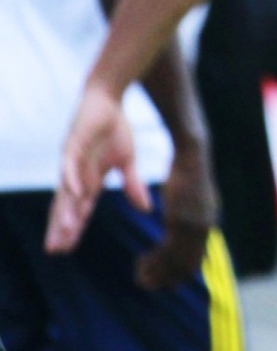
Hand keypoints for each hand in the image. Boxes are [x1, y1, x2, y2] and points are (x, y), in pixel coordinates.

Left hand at [46, 82, 144, 254]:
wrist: (107, 99)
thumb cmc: (115, 130)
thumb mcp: (129, 161)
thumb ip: (133, 185)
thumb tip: (147, 210)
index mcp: (89, 180)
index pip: (79, 210)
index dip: (73, 228)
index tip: (66, 250)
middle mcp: (76, 174)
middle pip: (66, 206)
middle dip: (61, 227)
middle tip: (55, 250)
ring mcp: (72, 160)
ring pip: (66, 190)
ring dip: (66, 210)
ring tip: (66, 230)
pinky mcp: (74, 143)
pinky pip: (72, 165)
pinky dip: (73, 179)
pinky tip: (76, 194)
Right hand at [135, 144, 217, 290]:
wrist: (192, 154)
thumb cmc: (187, 172)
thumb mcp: (191, 198)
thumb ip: (189, 215)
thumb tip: (179, 227)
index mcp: (207, 225)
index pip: (195, 261)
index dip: (176, 273)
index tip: (158, 277)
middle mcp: (205, 228)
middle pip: (186, 266)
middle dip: (165, 278)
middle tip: (144, 282)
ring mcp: (194, 226)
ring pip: (175, 262)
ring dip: (155, 272)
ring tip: (138, 273)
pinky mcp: (181, 220)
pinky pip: (167, 251)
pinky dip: (153, 262)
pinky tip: (139, 261)